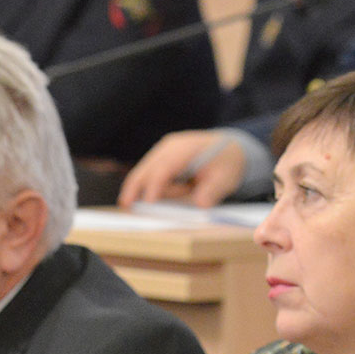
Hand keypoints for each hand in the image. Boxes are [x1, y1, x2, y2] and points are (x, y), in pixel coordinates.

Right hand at [118, 130, 245, 207]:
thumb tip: (200, 203)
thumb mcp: (226, 178)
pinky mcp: (161, 160)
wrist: (230, 148)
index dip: (155, 186)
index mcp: (184, 148)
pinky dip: (156, 188)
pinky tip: (180, 189)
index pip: (164, 167)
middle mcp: (168, 147)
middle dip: (134, 187)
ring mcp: (162, 153)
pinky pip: (151, 176)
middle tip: (124, 205)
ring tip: (188, 189)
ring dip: (160, 190)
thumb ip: (212, 191)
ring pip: (146, 174)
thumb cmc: (227, 162)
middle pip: (145, 169)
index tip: (148, 202)